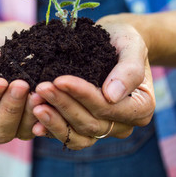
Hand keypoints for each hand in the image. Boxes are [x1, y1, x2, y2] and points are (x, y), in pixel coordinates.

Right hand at [0, 21, 41, 142]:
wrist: (12, 42)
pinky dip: (46, 114)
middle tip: (20, 85)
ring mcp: (16, 127)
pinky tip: (49, 99)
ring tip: (37, 92)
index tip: (0, 81)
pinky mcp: (36, 122)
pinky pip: (42, 126)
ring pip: (21, 132)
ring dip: (29, 113)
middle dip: (10, 108)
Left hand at [30, 15, 155, 148]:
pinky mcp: (84, 126)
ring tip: (35, 103)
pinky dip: (51, 129)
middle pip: (91, 123)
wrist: (111, 40)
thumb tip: (112, 96)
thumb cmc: (123, 40)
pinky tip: (34, 121)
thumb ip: (129, 69)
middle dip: (64, 105)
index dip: (83, 95)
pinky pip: (68, 136)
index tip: (60, 80)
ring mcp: (103, 127)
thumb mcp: (131, 45)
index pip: (108, 107)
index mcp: (141, 107)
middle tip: (40, 87)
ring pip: (79, 134)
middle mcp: (123, 123)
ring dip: (54, 120)